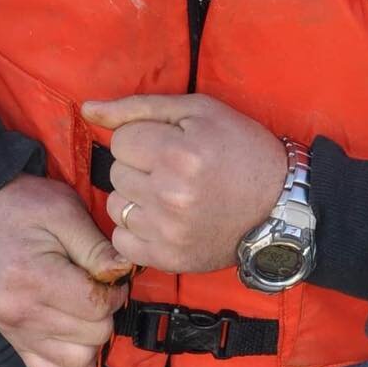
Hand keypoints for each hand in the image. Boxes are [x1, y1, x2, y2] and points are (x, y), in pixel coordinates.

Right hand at [0, 175, 130, 366]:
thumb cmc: (27, 209)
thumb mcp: (66, 212)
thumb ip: (98, 248)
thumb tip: (124, 274)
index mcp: (32, 278)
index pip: (96, 308)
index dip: (115, 292)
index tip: (108, 275)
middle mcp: (19, 313)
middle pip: (93, 336)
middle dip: (106, 313)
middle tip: (96, 288)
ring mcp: (14, 333)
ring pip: (80, 362)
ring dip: (93, 338)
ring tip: (84, 309)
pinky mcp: (15, 343)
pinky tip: (79, 340)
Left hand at [80, 94, 286, 272]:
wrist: (279, 205)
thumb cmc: (241, 150)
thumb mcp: (198, 112)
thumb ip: (138, 108)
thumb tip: (88, 109)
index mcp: (179, 153)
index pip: (121, 140)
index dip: (144, 138)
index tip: (172, 145)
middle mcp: (171, 194)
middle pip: (116, 172)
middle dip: (140, 166)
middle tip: (176, 170)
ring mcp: (168, 230)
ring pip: (115, 204)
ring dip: (137, 197)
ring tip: (171, 194)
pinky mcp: (168, 258)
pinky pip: (122, 239)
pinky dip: (137, 229)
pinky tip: (164, 219)